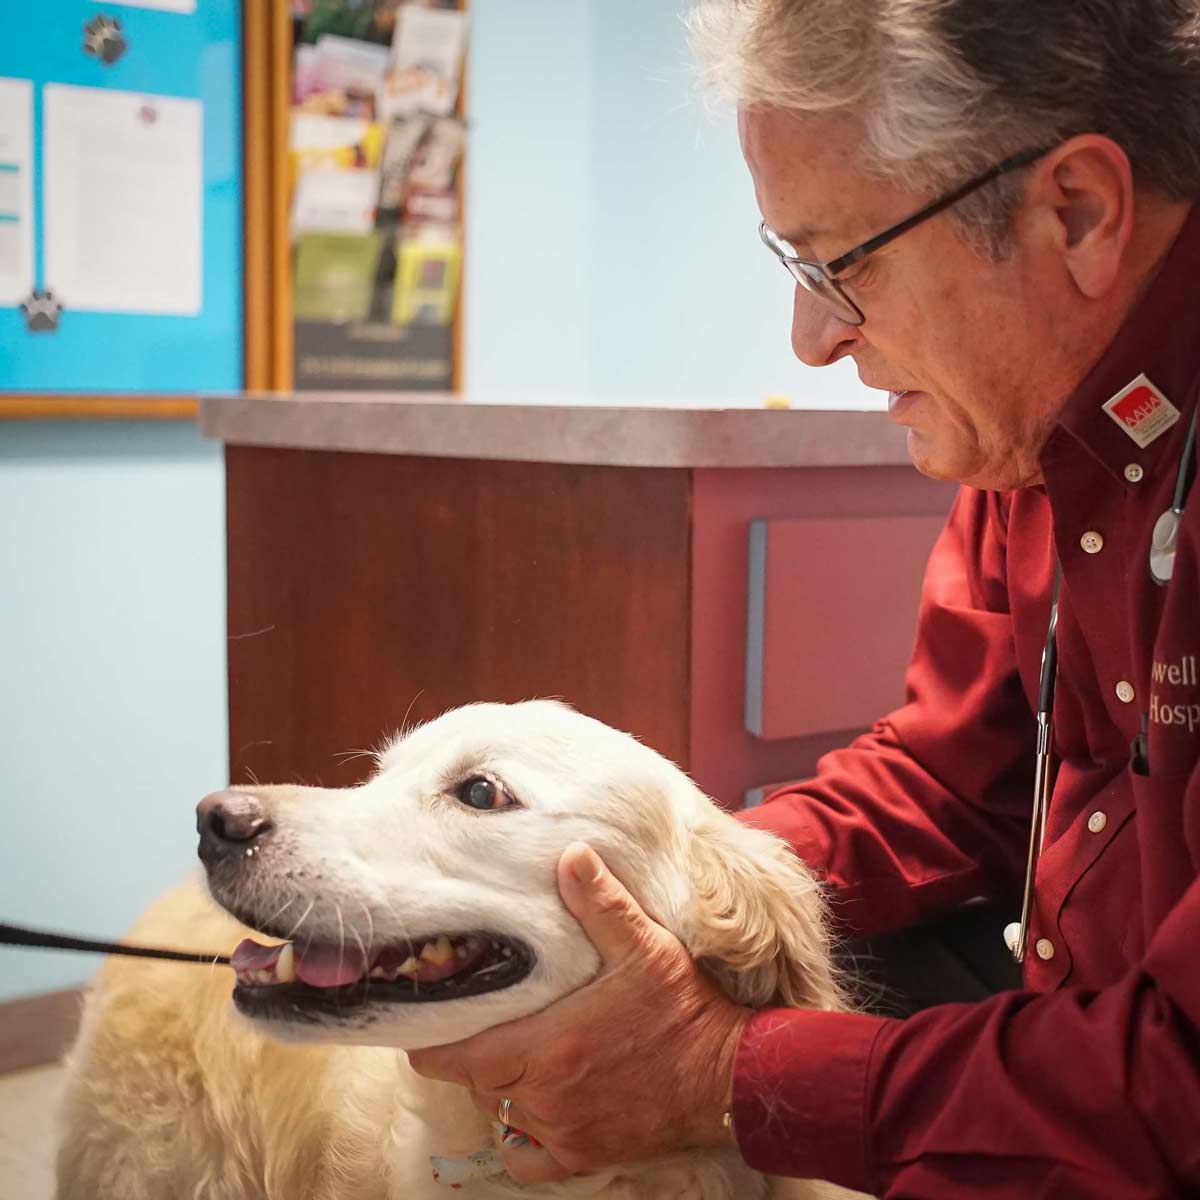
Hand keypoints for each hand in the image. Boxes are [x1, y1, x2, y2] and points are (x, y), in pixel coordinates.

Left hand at [407, 842, 747, 1184]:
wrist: (730, 1076)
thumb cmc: (684, 1007)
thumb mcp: (645, 945)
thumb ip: (600, 903)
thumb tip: (569, 854)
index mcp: (548, 1046)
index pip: (459, 1058)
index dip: (433, 1043)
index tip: (421, 1024)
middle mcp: (546, 1095)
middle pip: (477, 1081)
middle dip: (470, 1055)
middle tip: (474, 1023)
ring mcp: (564, 1129)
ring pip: (501, 1113)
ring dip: (498, 1087)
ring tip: (505, 1053)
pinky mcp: (585, 1152)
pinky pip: (528, 1158)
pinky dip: (520, 1137)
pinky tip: (529, 1110)